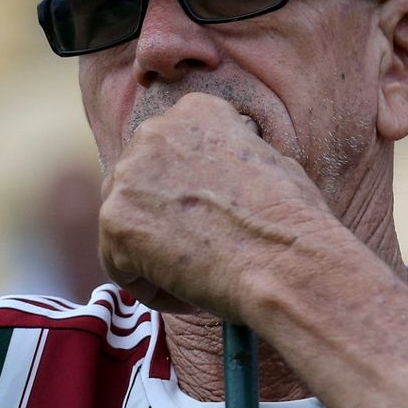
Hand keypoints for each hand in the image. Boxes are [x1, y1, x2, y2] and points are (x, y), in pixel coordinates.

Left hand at [98, 92, 337, 319]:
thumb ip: (230, 159)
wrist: (286, 263)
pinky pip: (119, 265)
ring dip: (153, 255)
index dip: (186, 194)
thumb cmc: (293, 223)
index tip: (211, 219)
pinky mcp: (114, 222)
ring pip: (126, 225)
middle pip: (137, 185)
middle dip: (160, 220)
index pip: (168, 153)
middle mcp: (154, 132)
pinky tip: (186, 295)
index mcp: (195, 112)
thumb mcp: (271, 163)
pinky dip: (149, 287)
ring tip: (197, 278)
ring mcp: (128, 176)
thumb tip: (216, 174)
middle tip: (197, 252)